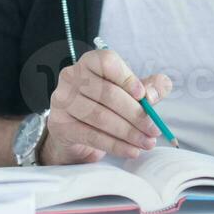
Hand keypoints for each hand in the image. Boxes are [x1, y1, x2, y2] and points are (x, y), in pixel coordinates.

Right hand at [39, 49, 172, 165]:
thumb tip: (154, 93)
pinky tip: (132, 151)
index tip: (144, 96)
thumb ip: (148, 88)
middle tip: (154, 129)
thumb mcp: (130, 93)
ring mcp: (62, 100)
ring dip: (128, 132)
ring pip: (100, 117)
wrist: (76, 131)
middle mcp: (71, 77)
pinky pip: (91, 135)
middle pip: (107, 93)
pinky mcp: (60, 124)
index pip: (107, 62)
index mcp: (89, 62)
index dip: (127, 78)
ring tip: (147, 143)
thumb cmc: (106, 105)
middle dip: (135, 114)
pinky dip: (115, 145)